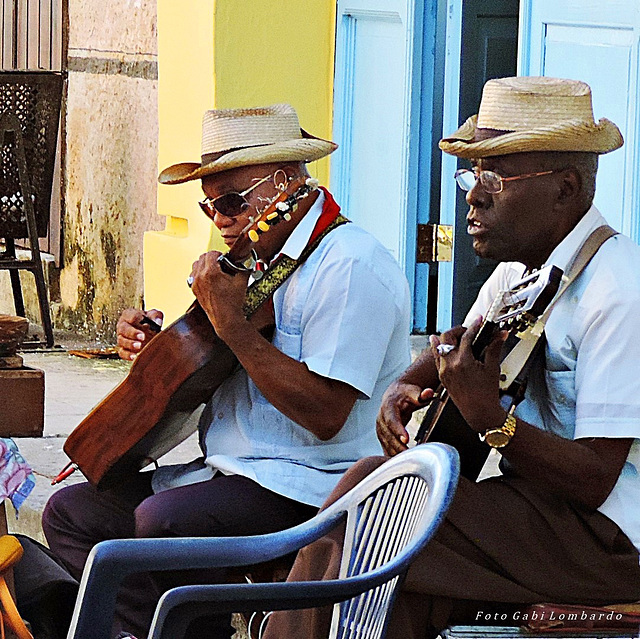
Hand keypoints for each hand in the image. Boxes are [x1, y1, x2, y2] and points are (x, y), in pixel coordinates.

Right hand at [116, 308, 163, 360]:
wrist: (149, 330)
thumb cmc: (149, 321)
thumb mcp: (153, 315)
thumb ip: (155, 316)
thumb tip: (157, 321)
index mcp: (128, 315)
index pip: (129, 315)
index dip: (136, 319)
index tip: (144, 324)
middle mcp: (123, 326)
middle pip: (123, 329)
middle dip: (132, 333)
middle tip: (142, 337)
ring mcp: (122, 337)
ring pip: (121, 341)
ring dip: (130, 344)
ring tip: (139, 346)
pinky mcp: (123, 348)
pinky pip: (122, 352)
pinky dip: (128, 355)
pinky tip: (134, 356)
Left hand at [189, 251, 250, 339]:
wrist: (225, 318)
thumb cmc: (232, 303)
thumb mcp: (241, 282)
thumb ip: (243, 268)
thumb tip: (246, 261)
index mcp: (211, 273)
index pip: (211, 253)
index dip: (219, 254)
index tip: (224, 259)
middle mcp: (200, 277)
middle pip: (202, 257)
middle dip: (212, 258)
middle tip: (221, 264)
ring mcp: (195, 283)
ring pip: (195, 265)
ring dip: (204, 264)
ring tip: (214, 270)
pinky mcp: (194, 290)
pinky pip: (193, 275)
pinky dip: (199, 273)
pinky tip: (208, 278)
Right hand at [376, 381, 433, 455]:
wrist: (395, 395)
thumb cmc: (405, 394)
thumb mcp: (413, 391)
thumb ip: (422, 394)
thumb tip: (427, 393)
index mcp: (388, 406)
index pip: (391, 419)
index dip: (398, 430)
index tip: (406, 439)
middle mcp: (381, 418)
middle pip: (388, 435)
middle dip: (398, 446)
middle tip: (410, 455)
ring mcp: (380, 428)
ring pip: (386, 443)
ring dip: (395, 453)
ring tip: (408, 461)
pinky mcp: (382, 436)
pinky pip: (386, 447)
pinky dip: (392, 455)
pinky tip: (400, 463)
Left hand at [430, 317, 505, 431]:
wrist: (479, 412)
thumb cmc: (486, 394)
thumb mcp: (493, 368)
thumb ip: (495, 348)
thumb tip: (501, 334)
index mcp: (463, 362)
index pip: (467, 336)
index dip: (474, 325)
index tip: (479, 321)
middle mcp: (450, 365)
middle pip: (448, 336)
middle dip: (458, 329)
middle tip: (469, 328)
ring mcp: (444, 371)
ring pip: (439, 346)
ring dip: (447, 337)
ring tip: (457, 334)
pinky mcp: (441, 376)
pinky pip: (437, 357)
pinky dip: (438, 348)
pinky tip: (439, 342)